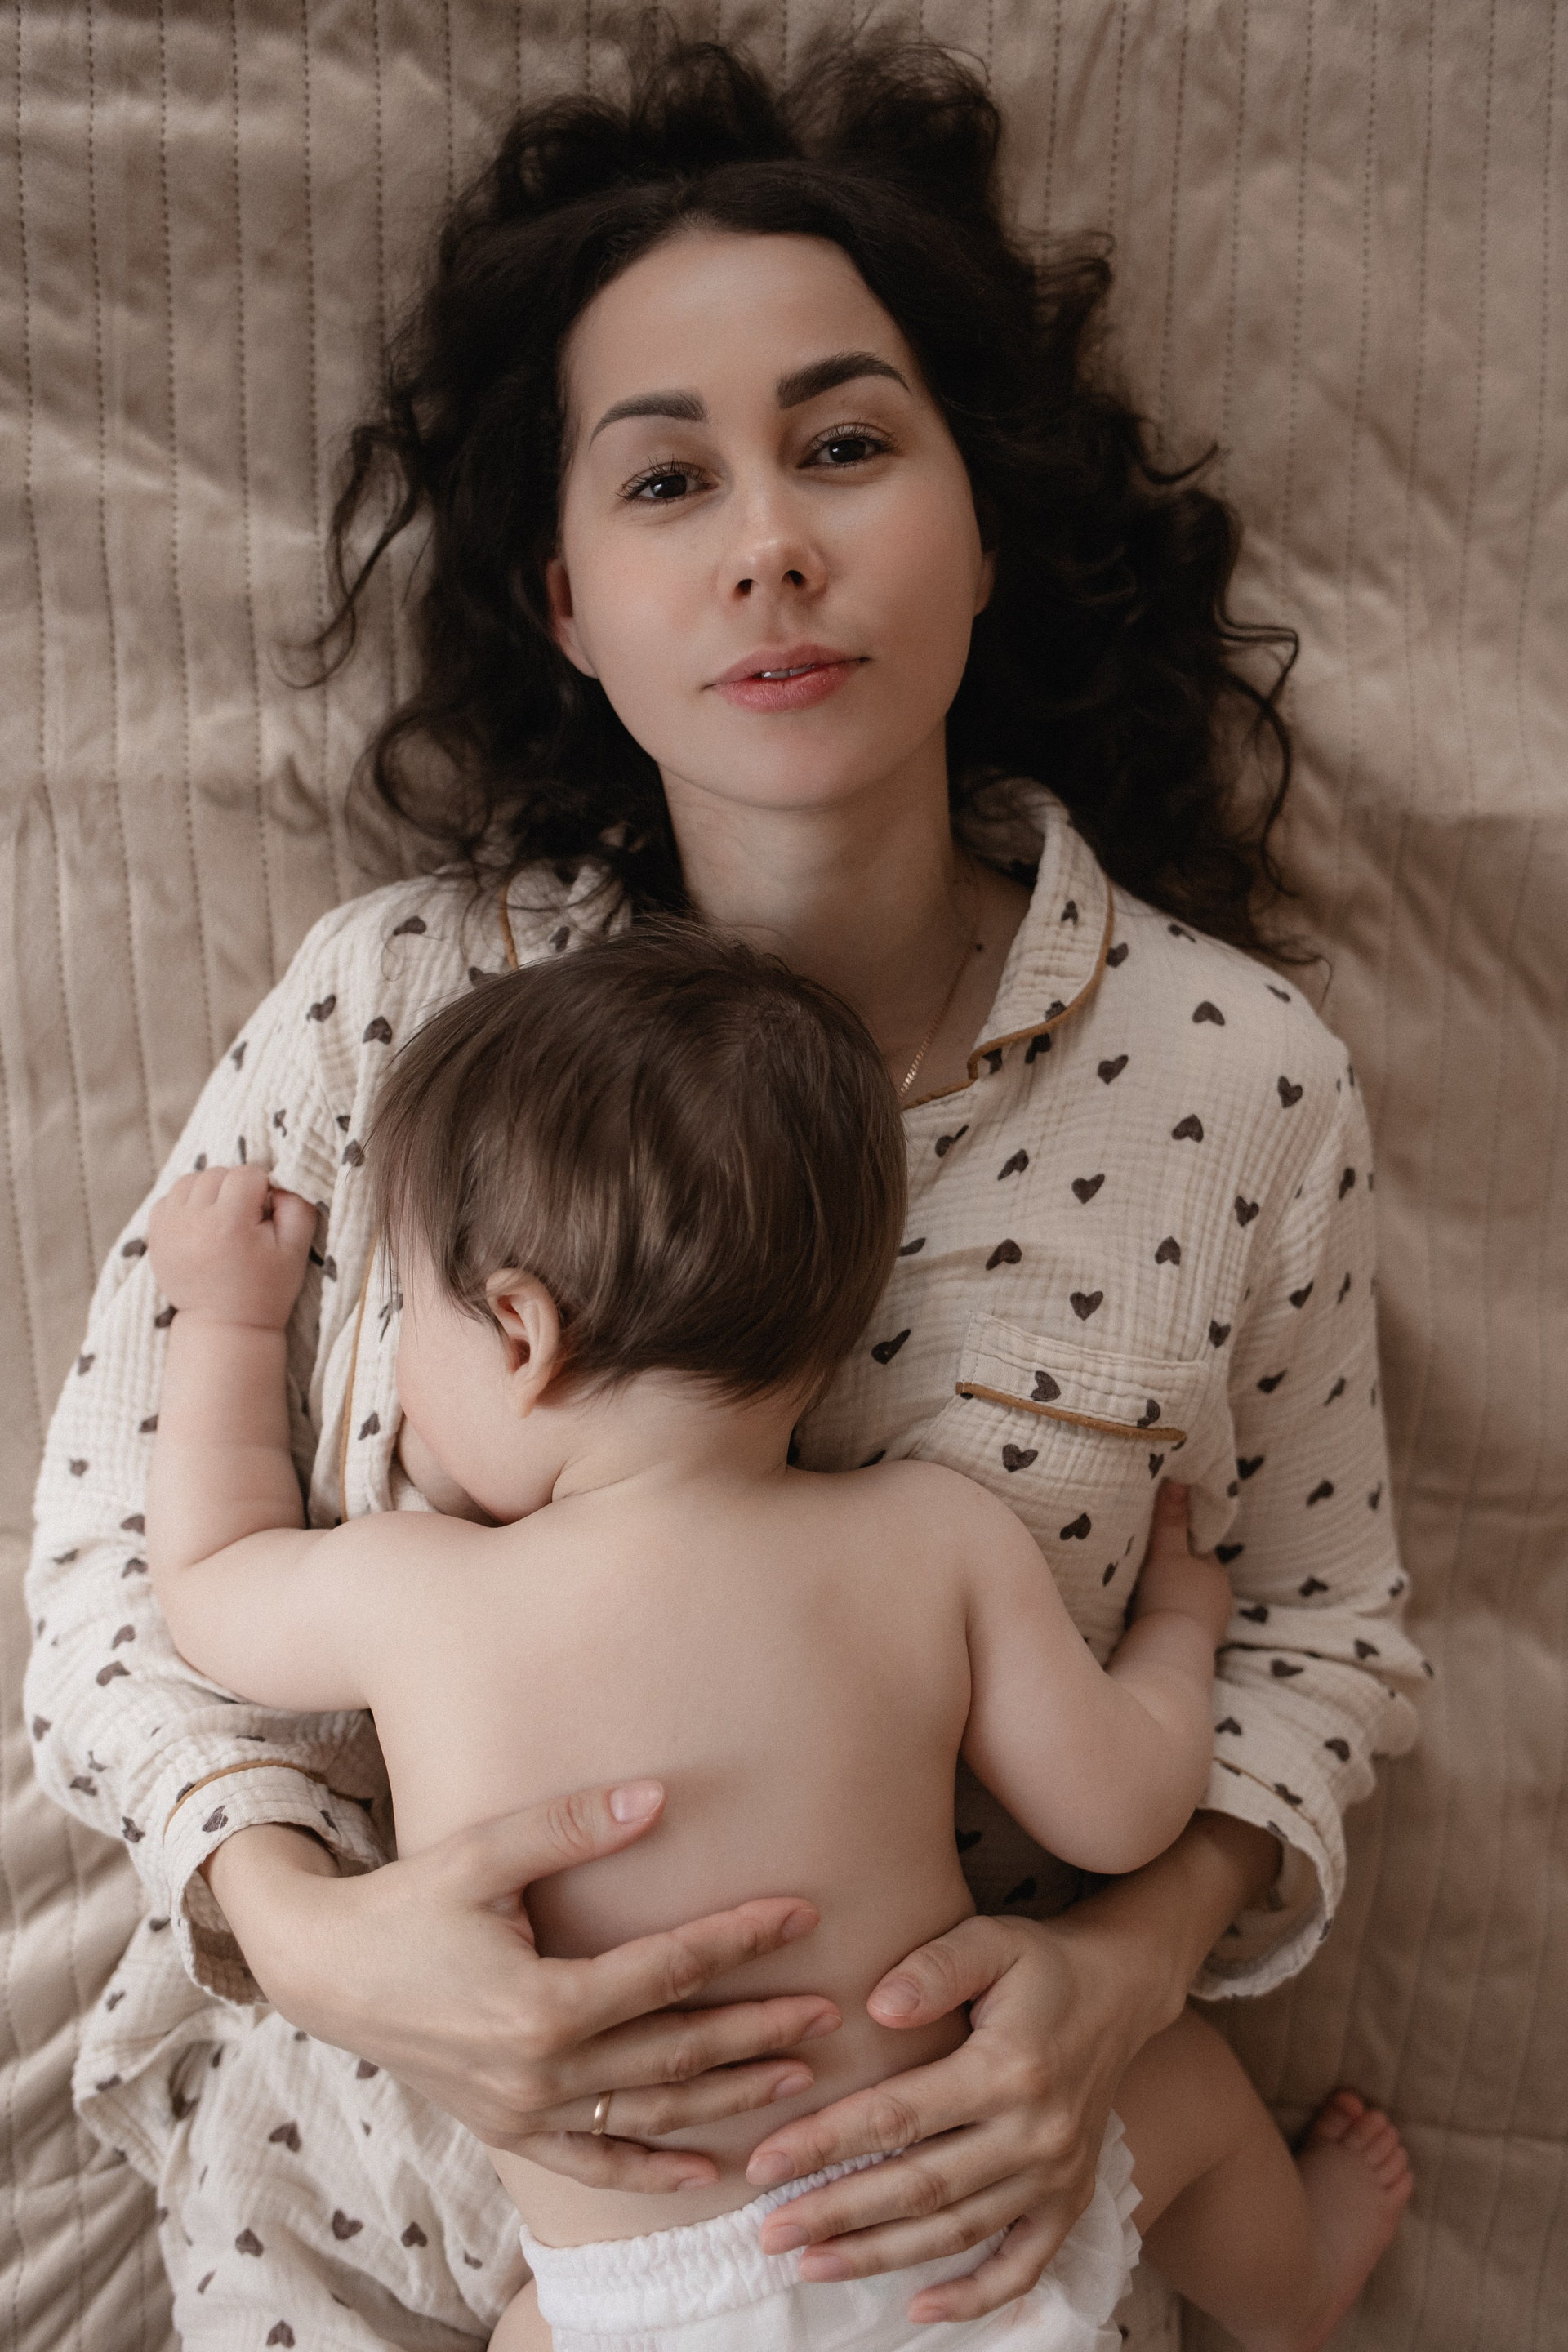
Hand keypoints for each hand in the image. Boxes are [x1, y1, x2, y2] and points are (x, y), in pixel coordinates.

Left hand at [148, 1165, 316, 1328]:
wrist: (224, 1326)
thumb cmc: (265, 1289)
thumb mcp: (296, 1250)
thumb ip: (297, 1207)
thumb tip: (277, 1185)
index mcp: (230, 1222)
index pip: (247, 1173)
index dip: (263, 1189)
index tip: (265, 1216)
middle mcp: (193, 1220)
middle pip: (217, 1173)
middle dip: (235, 1188)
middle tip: (245, 1219)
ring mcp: (169, 1228)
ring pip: (190, 1180)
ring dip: (209, 1191)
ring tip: (222, 1218)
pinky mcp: (155, 1236)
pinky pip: (169, 1198)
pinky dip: (186, 1203)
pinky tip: (201, 1225)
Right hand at [205, 1783, 842, 2192]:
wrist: (325, 1972)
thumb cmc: (406, 1901)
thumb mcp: (480, 1853)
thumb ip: (569, 1827)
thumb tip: (657, 1798)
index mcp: (543, 2003)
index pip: (668, 1970)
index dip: (739, 1940)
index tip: (800, 1915)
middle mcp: (541, 2072)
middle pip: (676, 2053)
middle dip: (759, 2030)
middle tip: (832, 2010)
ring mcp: (526, 2112)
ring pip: (651, 2115)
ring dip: (729, 2099)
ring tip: (802, 2081)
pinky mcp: (510, 2130)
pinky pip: (594, 2165)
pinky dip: (652, 2170)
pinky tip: (705, 2169)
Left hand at [734, 1906, 1161, 2321]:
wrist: (1121, 1990)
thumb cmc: (1040, 1963)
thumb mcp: (991, 1941)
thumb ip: (935, 1968)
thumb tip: (879, 2007)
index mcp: (1010, 2070)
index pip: (899, 2117)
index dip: (827, 2143)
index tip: (764, 2164)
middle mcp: (1037, 2134)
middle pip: (920, 2187)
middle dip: (837, 2214)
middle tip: (770, 2233)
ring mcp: (1058, 2176)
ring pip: (957, 2232)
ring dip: (881, 2257)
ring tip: (812, 2265)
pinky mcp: (1070, 2200)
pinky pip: (1023, 2265)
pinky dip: (974, 2296)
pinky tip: (918, 2308)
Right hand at [1131, 1482, 1232, 1647]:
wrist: (1169, 1653)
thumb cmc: (1170, 1597)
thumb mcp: (1167, 1552)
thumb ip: (1170, 1518)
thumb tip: (1177, 1476)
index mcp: (1217, 1574)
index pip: (1201, 1550)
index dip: (1184, 1540)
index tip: (1164, 1534)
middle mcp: (1219, 1600)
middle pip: (1195, 1575)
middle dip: (1179, 1569)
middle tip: (1152, 1561)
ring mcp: (1209, 1626)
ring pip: (1189, 1600)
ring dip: (1173, 1594)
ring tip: (1147, 1589)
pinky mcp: (1192, 1646)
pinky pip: (1180, 1622)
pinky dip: (1168, 1616)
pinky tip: (1150, 1617)